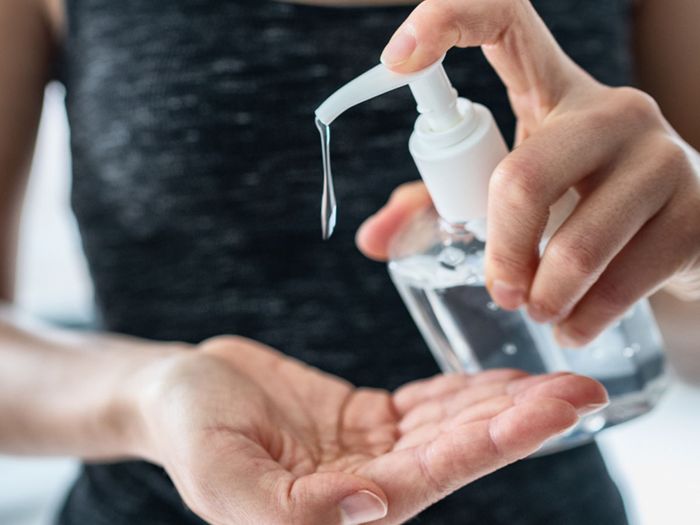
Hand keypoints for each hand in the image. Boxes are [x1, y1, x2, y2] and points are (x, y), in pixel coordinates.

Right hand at [128, 336, 605, 524]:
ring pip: (452, 424)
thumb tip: (372, 508)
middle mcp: (370, 481)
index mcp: (342, 506)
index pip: (436, 474)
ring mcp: (373, 448)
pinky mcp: (369, 418)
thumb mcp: (220, 473)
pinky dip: (467, 390)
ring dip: (505, 402)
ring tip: (560, 379)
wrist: (177, 392)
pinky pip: (429, 404)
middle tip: (582, 390)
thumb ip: (288, 509)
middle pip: (459, 448)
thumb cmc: (188, 430)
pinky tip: (504, 378)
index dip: (495, 443)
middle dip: (522, 421)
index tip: (553, 413)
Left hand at [358, 0, 699, 346]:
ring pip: (574, 244)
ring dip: (543, 297)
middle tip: (499, 291)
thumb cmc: (577, 203)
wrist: (680, 236)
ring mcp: (663, 158)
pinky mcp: (697, 213)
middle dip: (500, 253)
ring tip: (538, 310)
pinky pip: (622, 282)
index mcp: (553, 90)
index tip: (398, 59)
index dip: (448, 20)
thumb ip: (441, 202)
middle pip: (523, 179)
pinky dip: (583, 320)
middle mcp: (614, 110)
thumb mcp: (511, 191)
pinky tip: (574, 325)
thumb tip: (371, 240)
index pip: (505, 19)